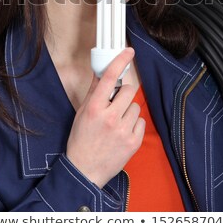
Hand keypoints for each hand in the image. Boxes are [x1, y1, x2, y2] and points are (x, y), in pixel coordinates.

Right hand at [66, 47, 144, 188]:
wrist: (85, 170)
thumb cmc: (81, 140)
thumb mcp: (83, 112)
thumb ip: (94, 91)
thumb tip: (101, 72)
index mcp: (95, 108)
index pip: (109, 78)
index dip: (120, 61)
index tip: (128, 51)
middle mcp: (110, 117)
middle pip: (128, 90)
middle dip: (123, 95)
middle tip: (114, 105)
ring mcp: (123, 130)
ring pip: (136, 106)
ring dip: (128, 111)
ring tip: (117, 122)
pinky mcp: (134, 142)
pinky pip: (141, 122)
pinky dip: (134, 125)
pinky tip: (123, 132)